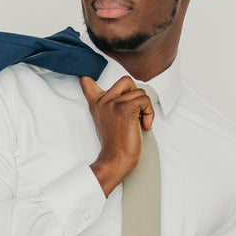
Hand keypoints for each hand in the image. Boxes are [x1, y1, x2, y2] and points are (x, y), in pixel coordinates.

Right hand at [79, 75, 154, 195]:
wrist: (116, 160)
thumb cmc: (116, 144)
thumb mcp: (107, 120)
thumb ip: (109, 105)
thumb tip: (127, 90)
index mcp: (96, 103)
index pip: (87, 81)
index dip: (89, 75)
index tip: (86, 76)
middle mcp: (102, 100)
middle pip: (126, 80)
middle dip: (136, 95)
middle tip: (133, 113)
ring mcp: (113, 103)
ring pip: (140, 92)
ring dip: (145, 108)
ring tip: (138, 123)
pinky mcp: (125, 108)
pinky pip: (145, 100)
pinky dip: (149, 114)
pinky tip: (144, 126)